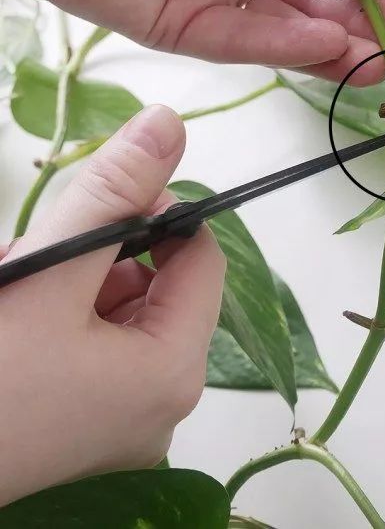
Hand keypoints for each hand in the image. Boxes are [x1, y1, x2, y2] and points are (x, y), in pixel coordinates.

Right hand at [0, 106, 224, 506]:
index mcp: (174, 369)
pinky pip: (99, 349)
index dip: (162, 215)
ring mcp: (128, 420)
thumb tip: (168, 122)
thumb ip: (111, 195)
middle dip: (104, 252)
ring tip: (18, 280)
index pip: (201, 260)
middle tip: (40, 251)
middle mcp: (165, 401)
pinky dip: (63, 317)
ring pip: (123, 314)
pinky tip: (19, 316)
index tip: (108, 197)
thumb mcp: (47, 271)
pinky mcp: (94, 426)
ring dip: (75, 282)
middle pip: (159, 288)